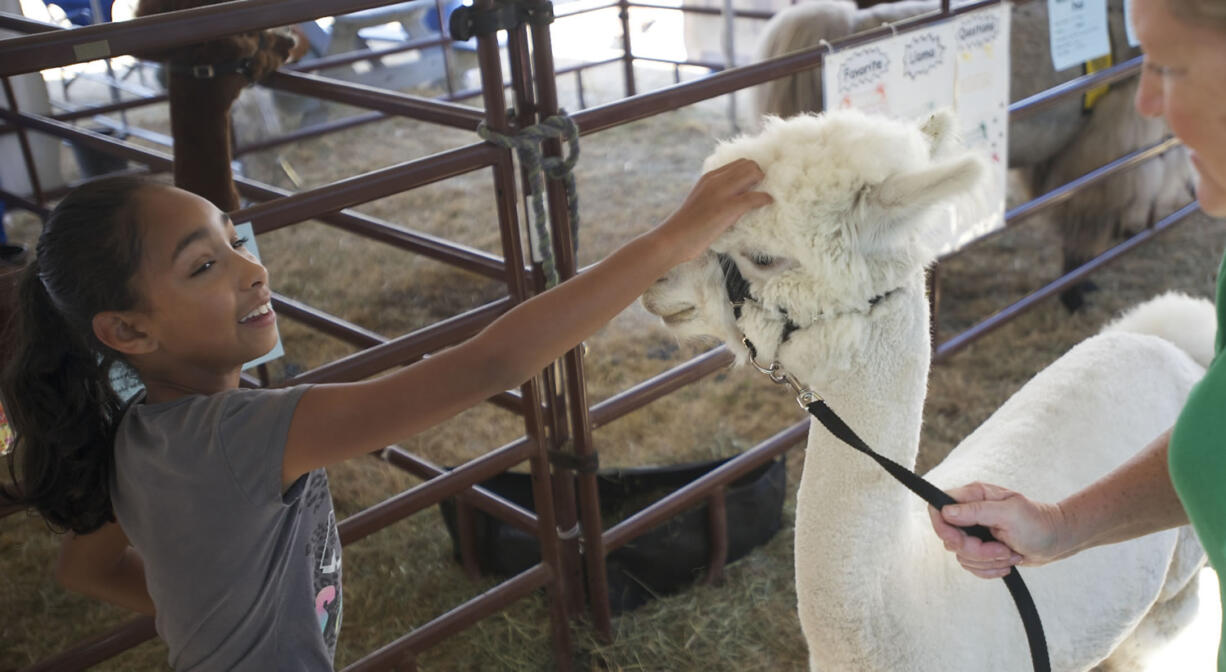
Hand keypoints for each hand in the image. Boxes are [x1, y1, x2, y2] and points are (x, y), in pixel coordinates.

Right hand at [658, 159, 772, 261]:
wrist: (672, 239)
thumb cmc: (686, 227)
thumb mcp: (701, 202)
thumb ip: (715, 195)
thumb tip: (734, 198)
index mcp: (709, 177)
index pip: (738, 163)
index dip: (751, 172)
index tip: (756, 184)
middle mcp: (715, 180)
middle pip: (749, 164)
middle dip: (760, 175)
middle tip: (762, 190)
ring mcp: (722, 193)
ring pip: (753, 173)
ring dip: (763, 184)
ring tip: (764, 197)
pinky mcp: (727, 208)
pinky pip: (754, 197)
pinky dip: (764, 199)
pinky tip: (767, 203)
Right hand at [928, 482, 1066, 578]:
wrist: (1056, 541)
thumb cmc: (1038, 523)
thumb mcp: (1009, 514)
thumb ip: (976, 511)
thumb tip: (946, 511)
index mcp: (974, 496)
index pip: (938, 507)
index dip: (942, 527)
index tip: (960, 540)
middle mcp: (969, 513)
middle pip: (949, 537)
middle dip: (975, 550)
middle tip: (1001, 549)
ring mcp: (974, 532)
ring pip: (960, 555)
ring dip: (987, 560)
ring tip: (1010, 553)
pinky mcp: (980, 549)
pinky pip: (971, 566)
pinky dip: (989, 569)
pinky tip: (1007, 562)